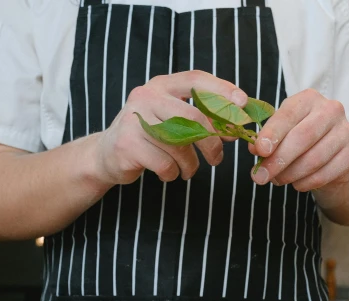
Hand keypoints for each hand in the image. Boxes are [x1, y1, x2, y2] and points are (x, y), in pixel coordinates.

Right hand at [90, 71, 247, 185]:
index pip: (196, 80)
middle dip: (212, 142)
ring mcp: (134, 120)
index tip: (243, 105)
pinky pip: (164, 163)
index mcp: (160, 85)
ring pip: (179, 144)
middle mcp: (146, 97)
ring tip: (188, 171)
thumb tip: (234, 128)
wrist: (106, 155)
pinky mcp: (127, 145)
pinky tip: (169, 173)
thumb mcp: (170, 118)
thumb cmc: (147, 137)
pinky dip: (172, 173)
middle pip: (192, 117)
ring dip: (190, 164)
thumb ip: (198, 117)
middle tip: (217, 159)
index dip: (222, 90)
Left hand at [248, 89, 348, 191]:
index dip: (272, 133)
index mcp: (308, 99)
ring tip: (278, 180)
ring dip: (291, 174)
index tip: (259, 150)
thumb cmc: (297, 137)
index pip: (288, 114)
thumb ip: (265, 138)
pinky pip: (326, 173)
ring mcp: (345, 131)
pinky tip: (296, 184)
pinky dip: (306, 183)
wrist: (330, 153)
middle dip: (278, 160)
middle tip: (260, 177)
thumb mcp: (279, 132)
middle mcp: (330, 110)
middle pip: (303, 137)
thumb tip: (255, 148)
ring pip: (314, 159)